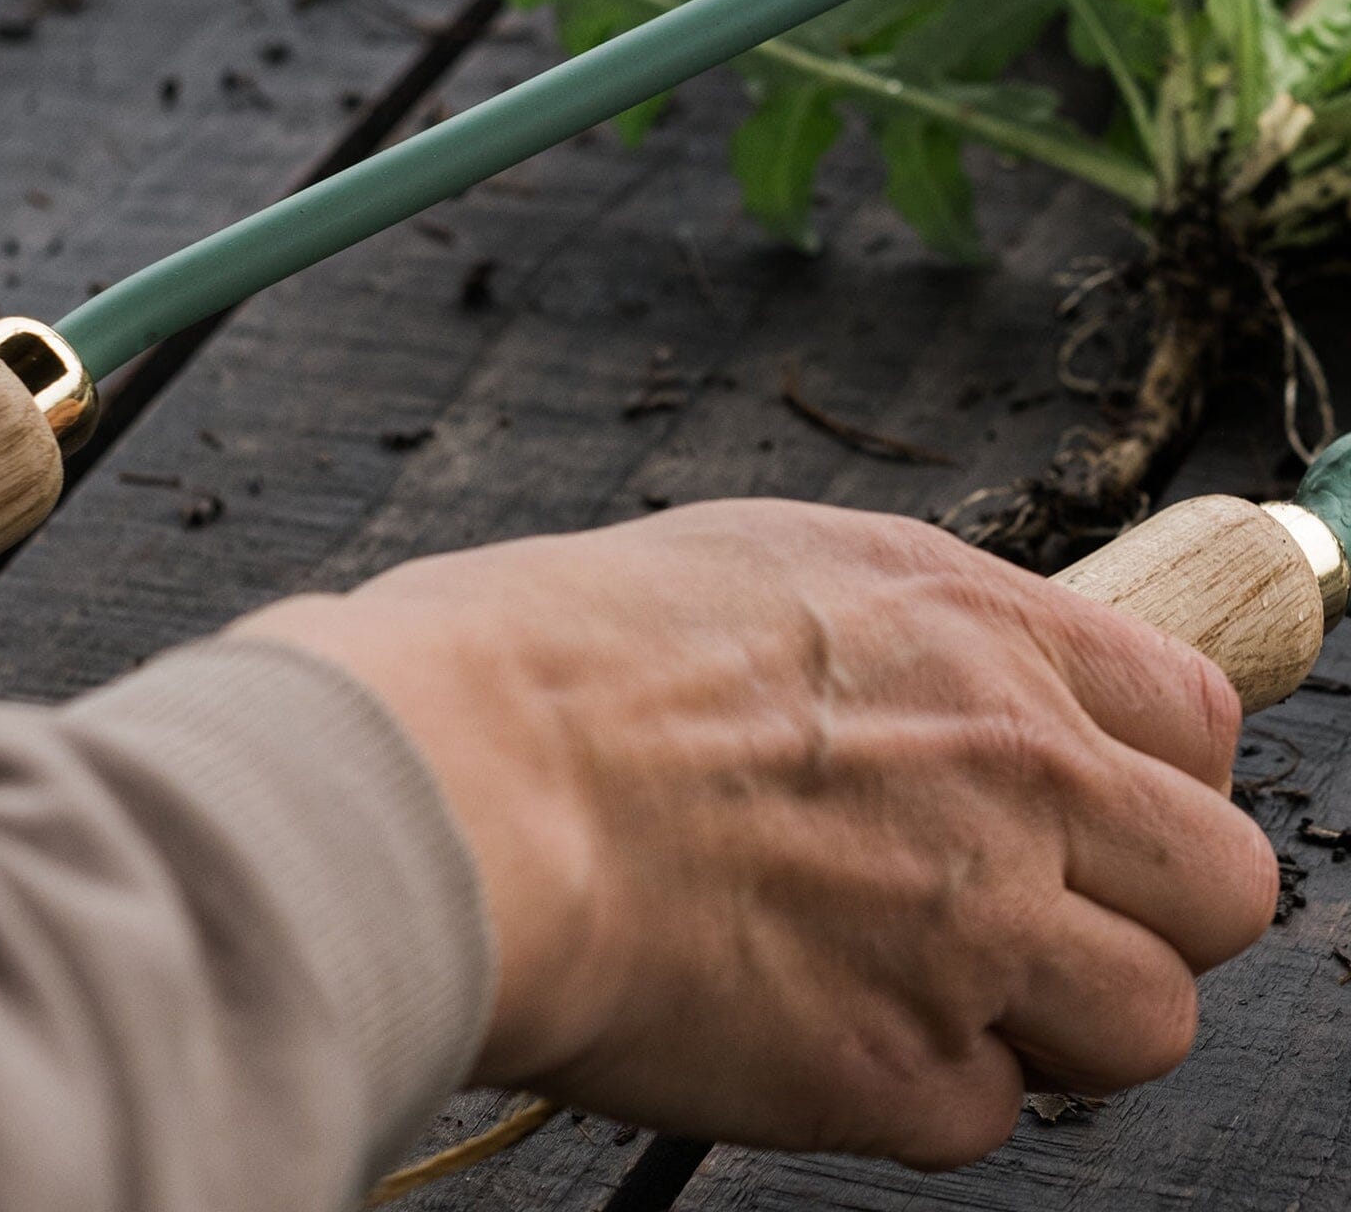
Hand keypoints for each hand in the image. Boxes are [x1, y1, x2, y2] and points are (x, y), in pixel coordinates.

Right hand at [235, 499, 1276, 1168]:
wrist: (453, 778)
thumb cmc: (548, 657)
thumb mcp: (751, 565)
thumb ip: (896, 628)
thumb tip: (948, 674)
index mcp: (967, 627)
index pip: (1195, 716)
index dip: (1152, 770)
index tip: (1097, 802)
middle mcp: (1006, 768)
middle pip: (1222, 885)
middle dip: (1143, 906)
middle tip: (1028, 904)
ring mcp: (968, 925)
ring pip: (1146, 1019)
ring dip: (1049, 1014)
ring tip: (920, 975)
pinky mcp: (895, 1068)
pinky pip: (982, 1110)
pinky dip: (912, 1082)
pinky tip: (809, 1016)